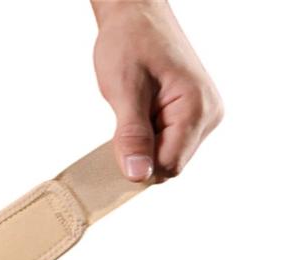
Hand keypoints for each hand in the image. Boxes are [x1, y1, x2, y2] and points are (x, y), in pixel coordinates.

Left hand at [91, 0, 223, 181]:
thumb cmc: (131, 43)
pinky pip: (166, 144)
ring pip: (166, 157)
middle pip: (169, 165)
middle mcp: (208, 116)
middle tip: (126, 120)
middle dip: (141, 154)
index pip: (169, 166)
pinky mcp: (192, 116)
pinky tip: (139, 115)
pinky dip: (147, 139)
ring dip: (143, 145)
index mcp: (197, 109)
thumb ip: (132, 136)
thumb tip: (137, 174)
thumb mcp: (125, 91)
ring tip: (134, 112)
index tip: (119, 145)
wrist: (137, 15)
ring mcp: (202, 117)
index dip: (139, 165)